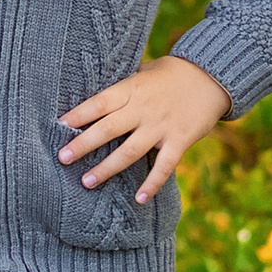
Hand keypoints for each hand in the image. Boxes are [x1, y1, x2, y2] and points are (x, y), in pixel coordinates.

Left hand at [58, 55, 231, 201]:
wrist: (212, 76)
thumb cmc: (172, 73)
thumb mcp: (143, 72)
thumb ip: (123, 88)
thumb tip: (95, 102)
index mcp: (131, 89)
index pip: (99, 103)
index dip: (78, 114)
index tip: (59, 126)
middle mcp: (143, 109)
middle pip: (108, 128)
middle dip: (83, 145)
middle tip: (62, 158)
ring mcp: (162, 126)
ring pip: (130, 151)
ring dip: (107, 168)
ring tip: (87, 182)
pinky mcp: (180, 140)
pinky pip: (164, 166)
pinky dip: (152, 184)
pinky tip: (139, 199)